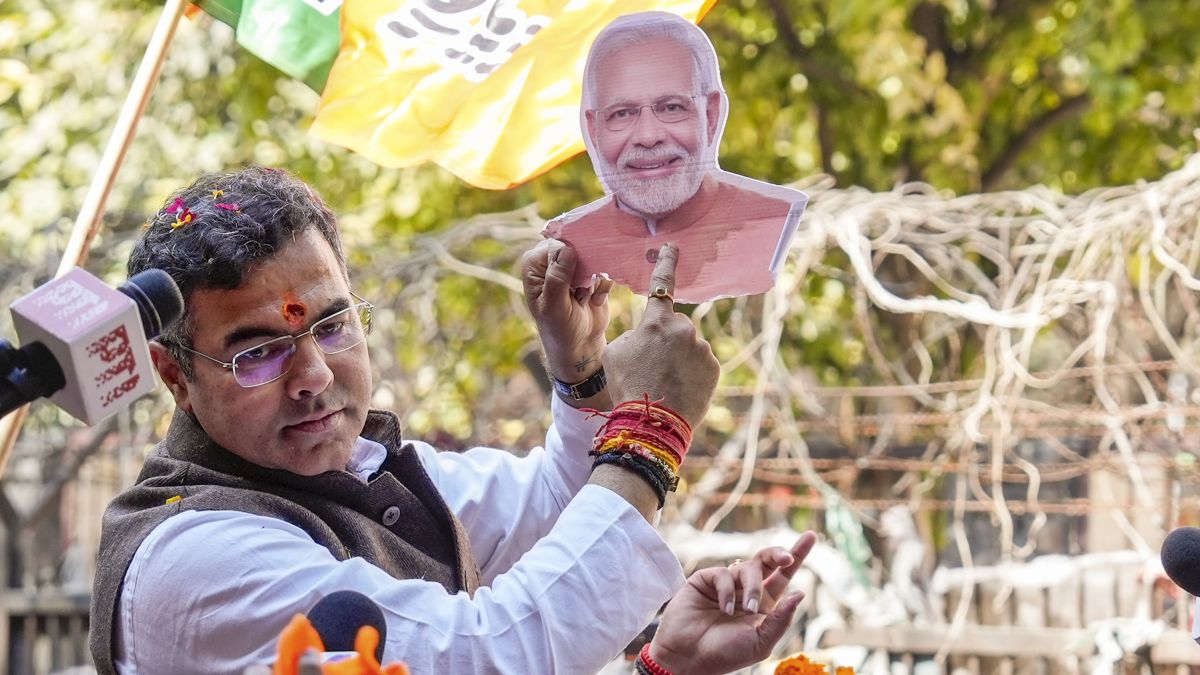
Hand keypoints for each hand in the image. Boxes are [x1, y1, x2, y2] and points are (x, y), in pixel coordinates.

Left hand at [521, 239, 613, 399]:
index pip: (557, 245)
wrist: (580, 346)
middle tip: (579, 292)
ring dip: (593, 281)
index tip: (574, 280)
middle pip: (577, 245)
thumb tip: (567, 250)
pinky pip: (606, 269)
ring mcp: (574, 267)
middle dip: (584, 269)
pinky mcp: (593, 275)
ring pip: (594, 256)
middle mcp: (553, 261)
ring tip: (583, 299)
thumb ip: (557, 278)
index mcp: (536, 264)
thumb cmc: (559, 328)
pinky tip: (593, 302)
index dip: (570, 258)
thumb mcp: (554, 306)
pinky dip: (603, 287)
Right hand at [604, 244, 719, 427]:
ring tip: (663, 383)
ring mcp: (701, 348)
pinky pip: (700, 364)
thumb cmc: (628, 386)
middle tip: (651, 367)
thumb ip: (634, 335)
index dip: (666, 263)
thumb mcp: (615, 354)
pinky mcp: (713, 367)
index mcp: (656, 321)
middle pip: (674, 328)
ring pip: (687, 348)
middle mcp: (683, 329)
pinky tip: (678, 389)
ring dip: (678, 360)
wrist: (652, 422)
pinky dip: (691, 374)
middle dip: (665, 342)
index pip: (662, 285)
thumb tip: (649, 336)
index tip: (673, 246)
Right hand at [648, 532, 816, 674]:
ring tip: (745, 609)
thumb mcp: (761, 642)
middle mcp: (746, 590)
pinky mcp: (706, 580)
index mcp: (764, 604)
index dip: (797, 555)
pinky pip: (723, 574)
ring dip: (752, 587)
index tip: (811, 535)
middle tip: (787, 558)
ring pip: (748, 567)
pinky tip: (724, 609)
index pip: (784, 575)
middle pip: (767, 560)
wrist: (689, 657)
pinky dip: (727, 591)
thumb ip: (781, 619)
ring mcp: (726, 584)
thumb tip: (800, 593)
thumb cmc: (726, 654)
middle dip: (778, 554)